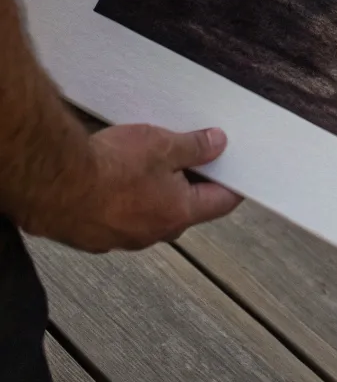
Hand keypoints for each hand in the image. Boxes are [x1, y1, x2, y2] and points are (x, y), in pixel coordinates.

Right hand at [36, 124, 241, 251]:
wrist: (54, 184)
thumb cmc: (109, 168)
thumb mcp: (163, 145)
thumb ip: (194, 146)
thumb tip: (217, 144)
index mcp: (178, 214)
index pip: (220, 203)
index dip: (232, 186)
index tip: (238, 175)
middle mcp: (153, 233)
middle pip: (183, 208)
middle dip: (188, 183)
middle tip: (187, 155)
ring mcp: (121, 238)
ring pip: (149, 212)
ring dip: (152, 191)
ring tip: (143, 161)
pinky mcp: (92, 234)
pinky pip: (119, 215)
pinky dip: (122, 199)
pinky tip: (113, 176)